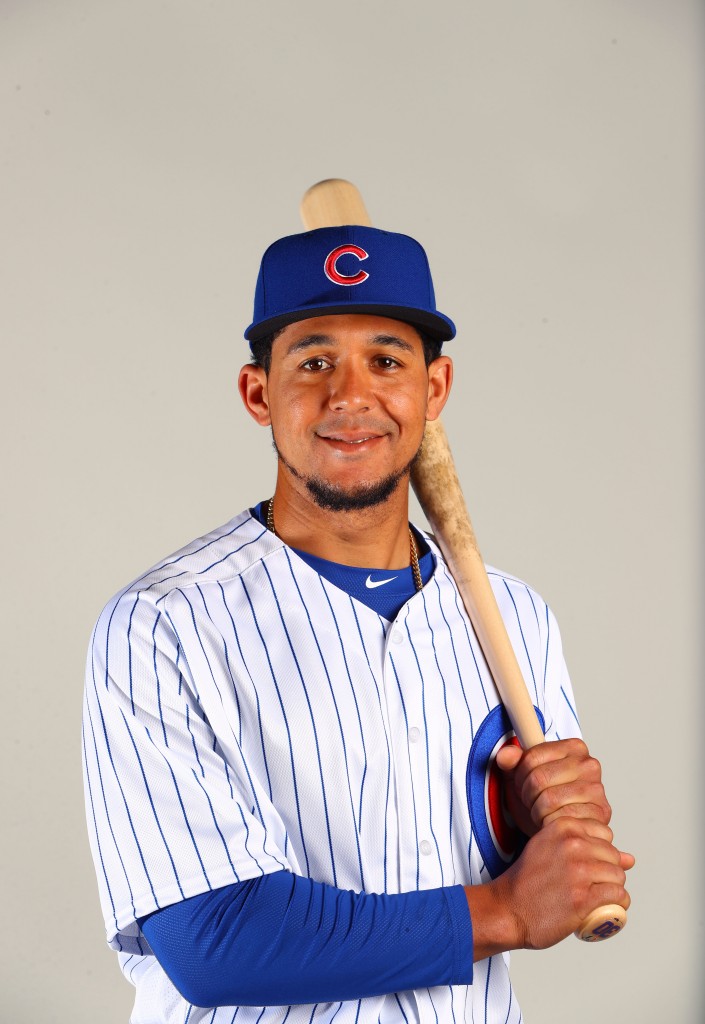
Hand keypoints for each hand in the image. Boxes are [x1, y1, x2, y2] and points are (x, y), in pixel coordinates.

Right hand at [466, 816, 634, 956]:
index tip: (589, 866)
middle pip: (613, 856)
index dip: (601, 852)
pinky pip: (618, 896)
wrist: (507, 908)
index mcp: (563, 826)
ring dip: (614, 889)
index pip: (605, 834)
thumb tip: (631, 858)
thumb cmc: (527, 881)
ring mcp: (578, 870)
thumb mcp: (549, 850)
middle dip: (609, 872)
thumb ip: (583, 846)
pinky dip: (618, 904)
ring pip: (618, 876)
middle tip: (593, 886)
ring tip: (599, 898)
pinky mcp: (583, 897)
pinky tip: (607, 908)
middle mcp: (572, 844)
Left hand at [495, 738, 610, 836]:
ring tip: (541, 811)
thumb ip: (511, 762)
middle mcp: (589, 764)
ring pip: (549, 799)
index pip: (532, 757)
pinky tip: (552, 822)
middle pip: (539, 778)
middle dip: (527, 794)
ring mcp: (596, 789)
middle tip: (531, 801)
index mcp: (573, 747)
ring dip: (537, 811)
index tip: (523, 782)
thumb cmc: (542, 799)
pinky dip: (550, 823)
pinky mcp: (599, 813)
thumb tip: (506, 754)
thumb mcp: (522, 777)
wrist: (559, 829)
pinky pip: (563, 818)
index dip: (520, 774)